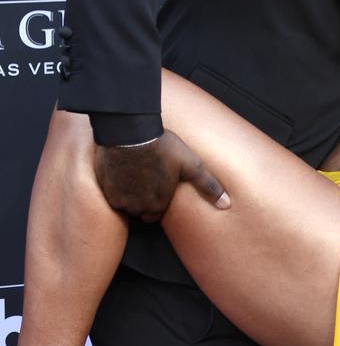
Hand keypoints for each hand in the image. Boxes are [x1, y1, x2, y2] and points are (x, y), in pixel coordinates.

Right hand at [94, 130, 229, 222]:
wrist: (130, 132)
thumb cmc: (163, 147)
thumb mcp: (191, 165)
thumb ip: (209, 186)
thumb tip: (227, 205)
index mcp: (158, 204)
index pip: (156, 214)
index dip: (158, 200)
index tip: (158, 186)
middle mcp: (138, 207)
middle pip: (141, 211)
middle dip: (144, 200)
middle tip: (147, 179)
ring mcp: (120, 199)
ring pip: (126, 204)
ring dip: (130, 195)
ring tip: (135, 174)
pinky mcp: (106, 189)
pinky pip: (112, 195)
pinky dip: (116, 187)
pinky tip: (122, 172)